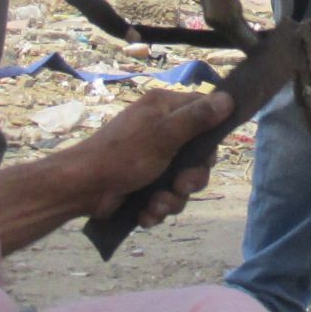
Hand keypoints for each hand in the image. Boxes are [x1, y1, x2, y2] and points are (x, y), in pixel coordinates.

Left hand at [0, 88, 230, 252]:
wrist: (82, 189)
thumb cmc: (122, 155)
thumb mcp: (163, 134)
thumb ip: (196, 118)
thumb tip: (228, 98)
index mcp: (164, 109)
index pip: (204, 113)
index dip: (210, 138)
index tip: (208, 156)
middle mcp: (160, 130)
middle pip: (196, 157)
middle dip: (190, 179)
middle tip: (180, 186)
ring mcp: (152, 159)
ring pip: (181, 183)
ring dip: (172, 199)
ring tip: (156, 204)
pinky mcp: (144, 184)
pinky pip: (164, 197)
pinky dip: (157, 209)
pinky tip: (145, 213)